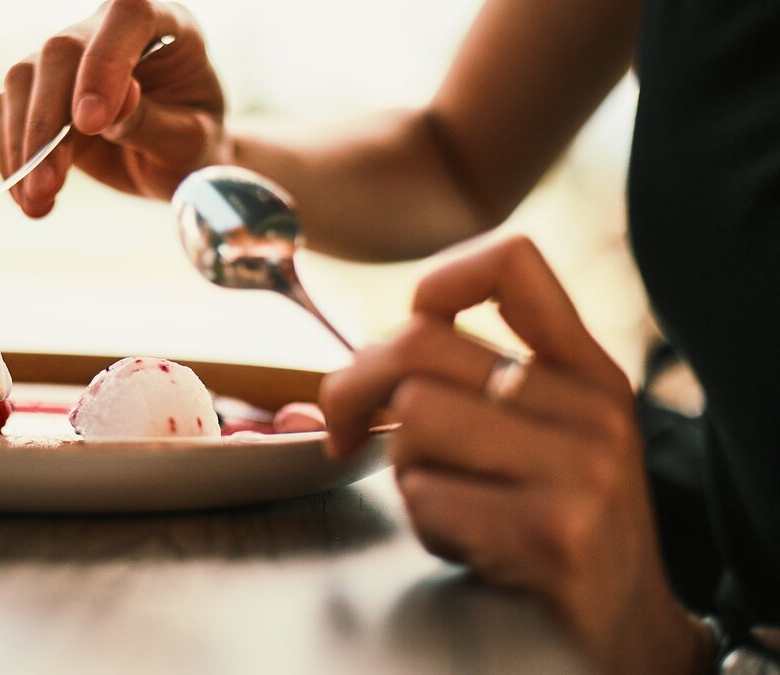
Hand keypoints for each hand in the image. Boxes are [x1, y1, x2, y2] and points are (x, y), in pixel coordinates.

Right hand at [0, 0, 227, 217]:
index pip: (129, 16)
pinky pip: (9, 109)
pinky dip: (11, 155)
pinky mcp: (41, 86)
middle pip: (62, 51)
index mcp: (165, 25)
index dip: (104, 63)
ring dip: (24, 147)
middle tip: (47, 185)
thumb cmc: (193, 144)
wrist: (176, 160)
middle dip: (48, 124)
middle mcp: (110, 29)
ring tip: (36, 202)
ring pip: (24, 78)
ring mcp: (71, 56)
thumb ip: (152, 120)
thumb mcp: (188, 140)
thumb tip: (116, 101)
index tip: (91, 124)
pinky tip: (27, 194)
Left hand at [320, 235, 711, 673]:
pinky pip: (427, 495)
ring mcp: (578, 470)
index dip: (438, 279)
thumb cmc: (563, 523)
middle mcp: (590, 409)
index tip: (406, 328)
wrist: (630, 627)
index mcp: (586, 371)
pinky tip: (462, 542)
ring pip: (415, 417)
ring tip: (441, 499)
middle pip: (421, 345)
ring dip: (400, 468)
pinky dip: (423, 522)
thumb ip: (481, 383)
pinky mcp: (550, 533)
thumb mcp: (552, 435)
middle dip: (353, 389)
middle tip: (345, 430)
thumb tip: (360, 366)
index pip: (512, 264)